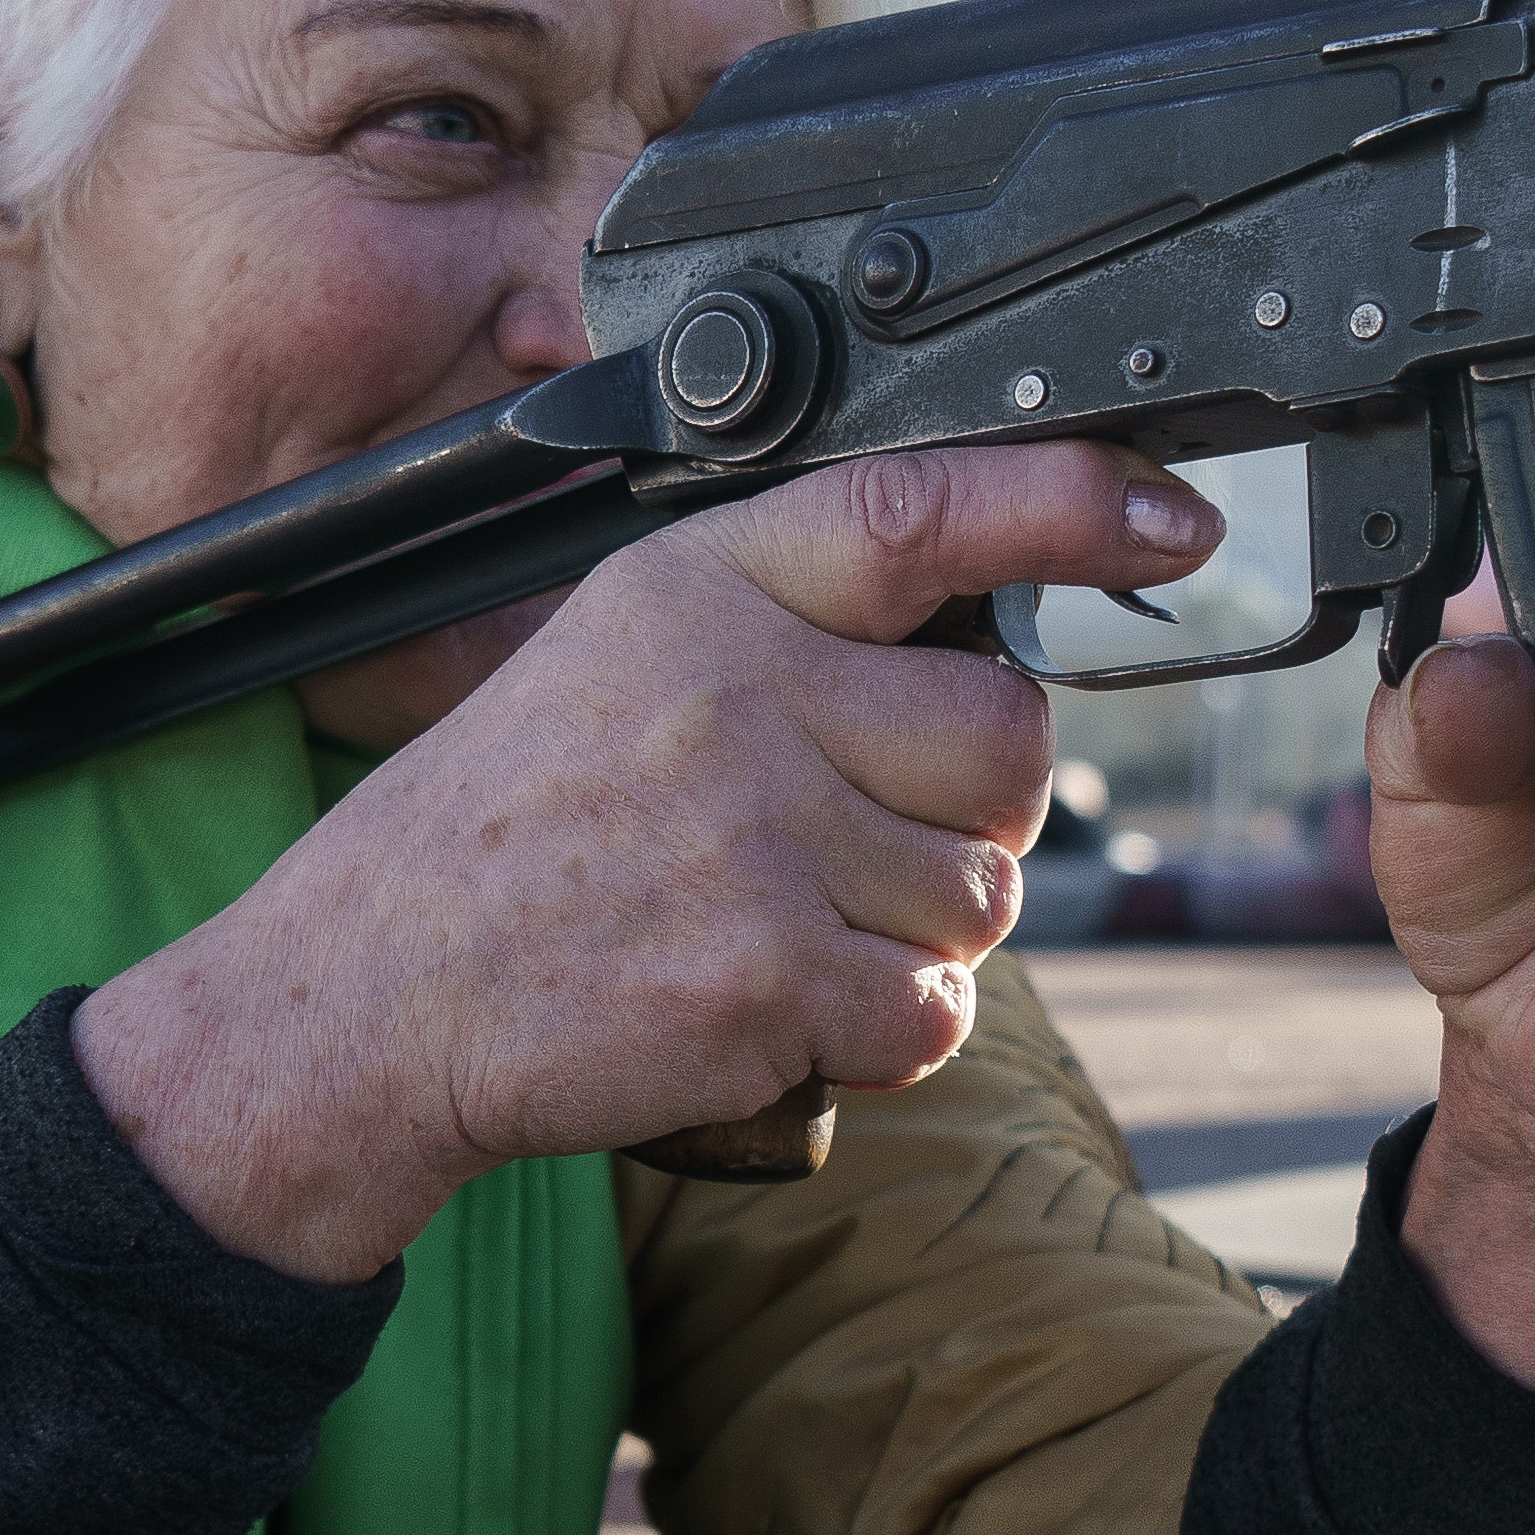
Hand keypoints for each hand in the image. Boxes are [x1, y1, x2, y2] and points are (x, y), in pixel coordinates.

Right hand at [72, 445, 1222, 1280]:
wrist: (365, 996)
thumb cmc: (499, 839)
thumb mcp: (611, 659)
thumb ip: (777, 627)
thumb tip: (977, 636)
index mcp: (698, 592)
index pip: (921, 510)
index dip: (1069, 505)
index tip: (1169, 518)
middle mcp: (737, 693)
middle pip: (1009, 738)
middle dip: (976, 807)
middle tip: (870, 839)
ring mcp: (756, 836)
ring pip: (985, 889)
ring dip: (921, 934)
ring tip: (789, 927)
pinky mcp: (767, 976)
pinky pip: (933, 1010)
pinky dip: (883, 1029)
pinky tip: (781, 1005)